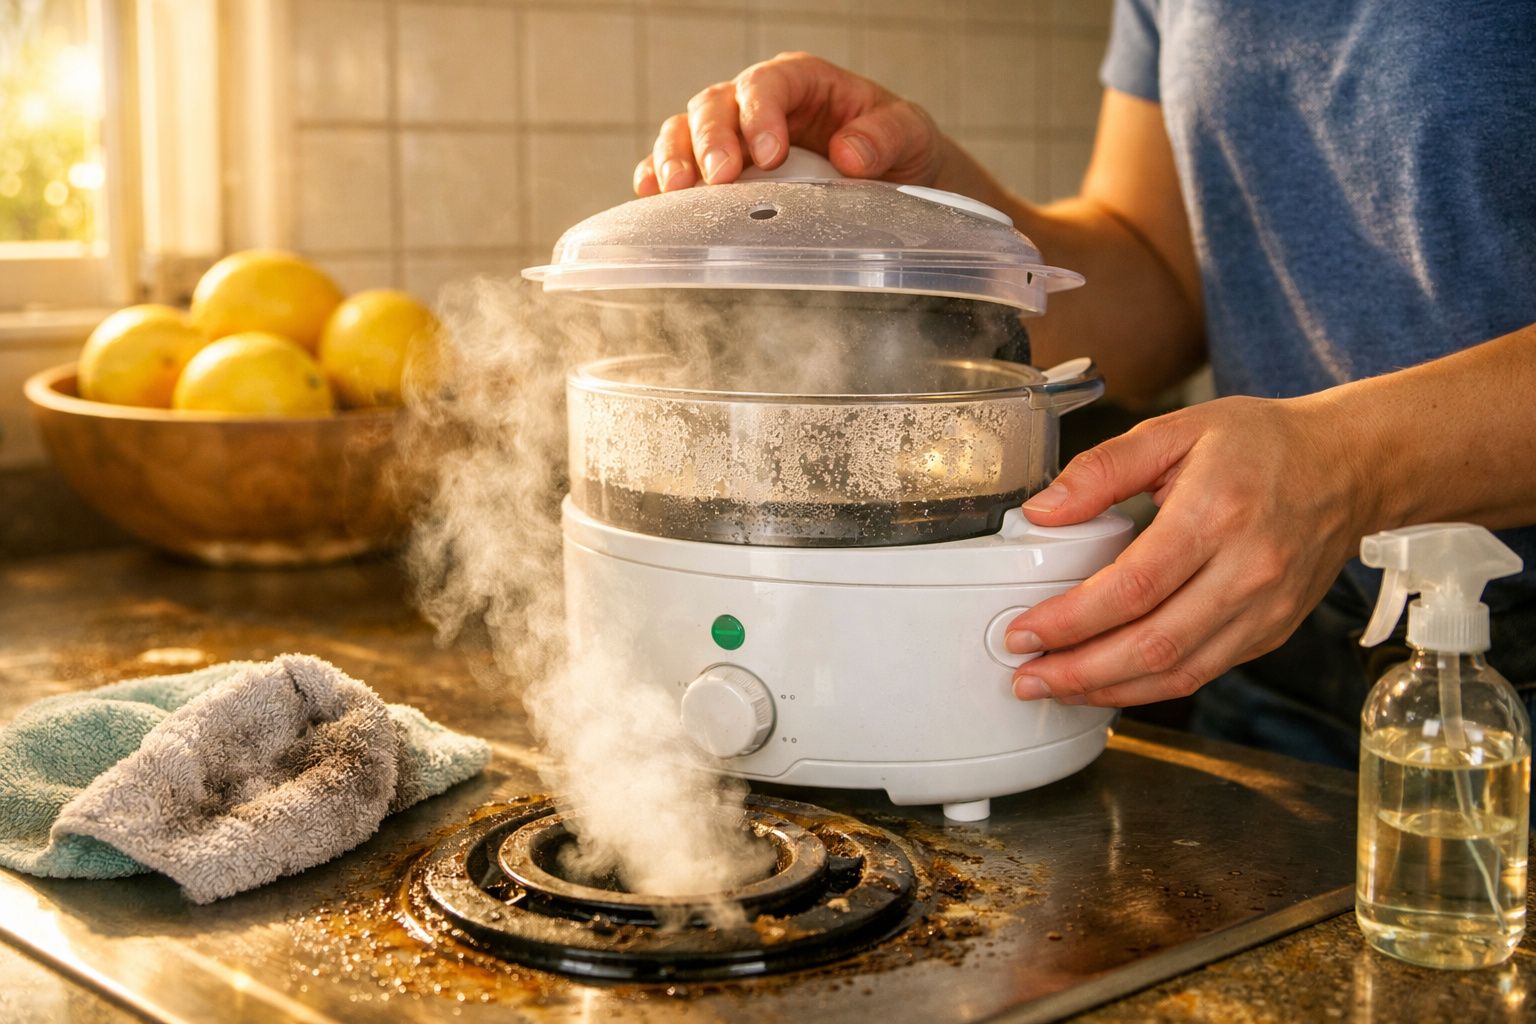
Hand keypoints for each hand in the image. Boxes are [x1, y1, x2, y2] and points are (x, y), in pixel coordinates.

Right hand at [634, 52, 943, 194]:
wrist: (889, 180)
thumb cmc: (893, 148)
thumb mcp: (909, 135)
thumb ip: (885, 137)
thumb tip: (849, 154)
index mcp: (800, 82)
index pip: (766, 85)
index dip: (760, 115)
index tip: (769, 156)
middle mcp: (756, 103)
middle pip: (715, 106)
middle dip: (711, 140)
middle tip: (720, 178)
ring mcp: (730, 136)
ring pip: (684, 131)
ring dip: (674, 159)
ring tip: (677, 191)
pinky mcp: (715, 170)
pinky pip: (674, 166)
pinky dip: (657, 177)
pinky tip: (652, 196)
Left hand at [1004, 394, 1374, 706]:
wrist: (1350, 465)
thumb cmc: (1262, 443)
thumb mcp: (1176, 430)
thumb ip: (1103, 467)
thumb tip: (1041, 511)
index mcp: (1216, 514)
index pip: (1133, 587)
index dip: (1072, 619)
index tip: (1024, 631)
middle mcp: (1248, 570)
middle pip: (1153, 644)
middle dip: (1079, 671)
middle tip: (1025, 677)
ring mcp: (1265, 608)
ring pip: (1178, 672)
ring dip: (1109, 689)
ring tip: (1055, 688)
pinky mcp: (1271, 631)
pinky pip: (1203, 672)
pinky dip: (1149, 687)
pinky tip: (1107, 681)